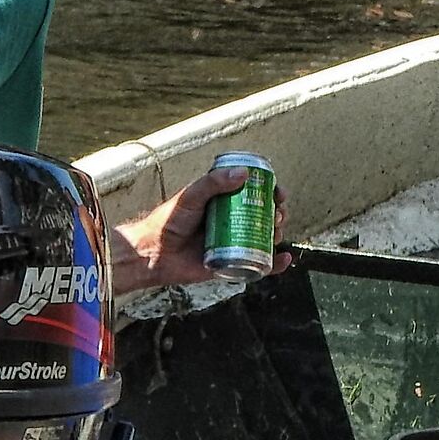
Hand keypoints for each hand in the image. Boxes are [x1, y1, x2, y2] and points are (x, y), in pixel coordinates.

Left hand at [109, 164, 291, 294]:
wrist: (153, 254)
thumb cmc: (168, 222)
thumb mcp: (191, 196)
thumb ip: (213, 182)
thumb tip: (244, 173)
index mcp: (223, 202)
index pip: (254, 193)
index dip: (271, 192)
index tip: (278, 192)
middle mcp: (231, 222)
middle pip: (264, 216)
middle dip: (277, 214)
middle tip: (277, 214)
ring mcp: (233, 244)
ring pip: (264, 239)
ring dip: (277, 235)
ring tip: (275, 233)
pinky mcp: (231, 265)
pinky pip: (258, 265)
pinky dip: (275, 265)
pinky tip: (284, 259)